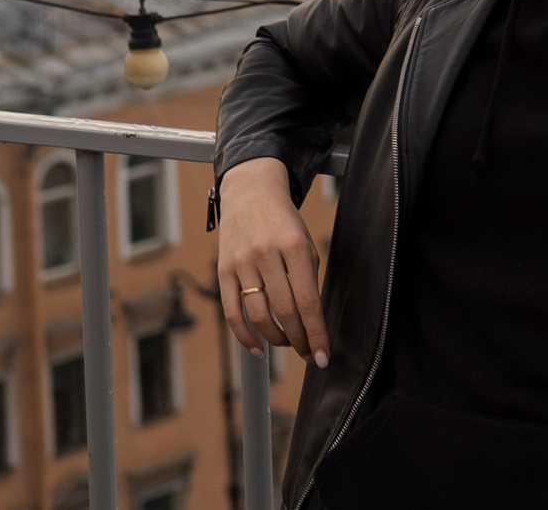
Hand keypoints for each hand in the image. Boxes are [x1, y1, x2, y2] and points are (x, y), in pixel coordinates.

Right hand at [215, 157, 330, 365]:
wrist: (251, 192)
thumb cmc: (284, 222)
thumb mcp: (306, 242)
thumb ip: (308, 278)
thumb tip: (311, 320)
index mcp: (295, 247)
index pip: (308, 301)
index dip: (316, 333)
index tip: (323, 356)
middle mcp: (268, 255)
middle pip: (284, 311)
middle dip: (299, 340)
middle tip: (308, 353)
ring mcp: (243, 263)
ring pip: (258, 316)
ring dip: (275, 339)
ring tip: (287, 344)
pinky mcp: (224, 270)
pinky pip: (231, 312)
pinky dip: (244, 336)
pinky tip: (256, 348)